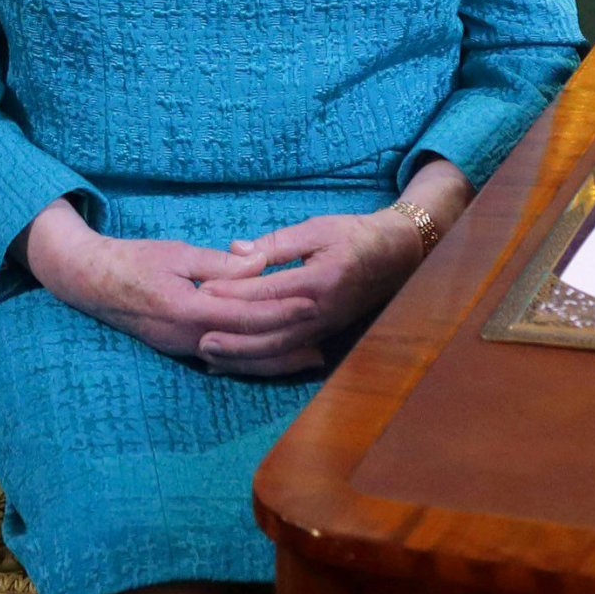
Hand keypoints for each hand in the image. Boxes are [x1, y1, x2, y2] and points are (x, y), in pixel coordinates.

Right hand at [50, 231, 328, 372]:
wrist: (90, 282)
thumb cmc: (134, 261)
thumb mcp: (178, 253)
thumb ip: (220, 264)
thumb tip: (259, 265)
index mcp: (189, 309)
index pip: (247, 315)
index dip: (282, 311)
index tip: (312, 304)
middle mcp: (188, 338)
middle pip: (247, 349)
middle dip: (286, 349)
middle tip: (323, 348)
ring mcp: (182, 348)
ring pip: (237, 361)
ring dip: (273, 362)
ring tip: (308, 360)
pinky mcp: (180, 349)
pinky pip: (222, 360)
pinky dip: (250, 361)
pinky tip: (269, 359)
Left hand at [192, 209, 425, 375]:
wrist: (397, 256)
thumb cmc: (353, 235)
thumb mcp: (316, 228)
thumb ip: (276, 242)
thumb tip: (237, 250)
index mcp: (319, 281)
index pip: (268, 291)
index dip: (234, 293)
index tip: (203, 292)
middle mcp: (321, 313)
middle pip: (271, 333)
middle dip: (233, 338)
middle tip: (198, 338)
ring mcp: (323, 329)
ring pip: (278, 352)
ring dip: (243, 358)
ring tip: (209, 357)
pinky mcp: (323, 337)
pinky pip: (288, 357)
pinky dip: (260, 364)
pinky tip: (235, 365)